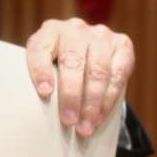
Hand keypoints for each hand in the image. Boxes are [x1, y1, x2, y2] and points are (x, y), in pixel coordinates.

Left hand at [25, 18, 135, 137]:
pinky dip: (108, 99)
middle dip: (71, 95)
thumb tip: (35, 111)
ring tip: (86, 126)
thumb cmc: (58, 66)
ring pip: (97, 71)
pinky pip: (117, 75)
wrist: (88, 51)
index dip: (41, 70)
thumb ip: (40, 78)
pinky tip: (100, 116)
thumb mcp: (44, 65)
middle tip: (68, 120)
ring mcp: (100, 35)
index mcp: (48, 31)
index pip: (40, 49)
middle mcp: (74, 29)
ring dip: (92, 103)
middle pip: (72, 62)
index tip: (44, 93)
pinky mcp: (122, 44)